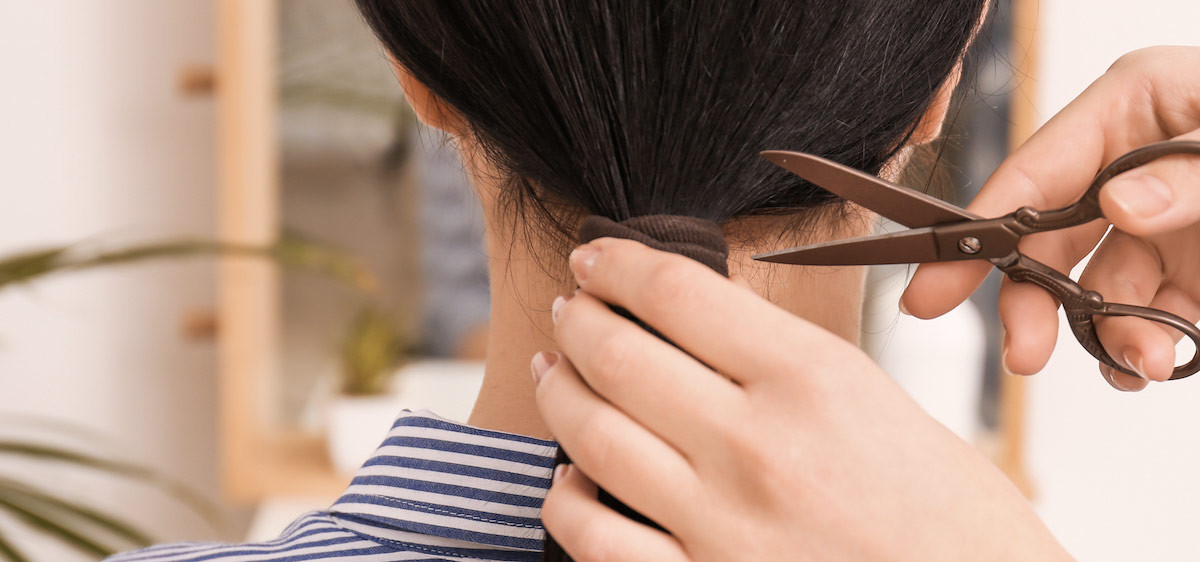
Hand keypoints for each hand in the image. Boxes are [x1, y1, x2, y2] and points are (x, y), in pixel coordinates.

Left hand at [533, 238, 1070, 561]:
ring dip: (558, 393)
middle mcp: (755, 445)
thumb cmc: (954, 516)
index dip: (617, 261)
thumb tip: (696, 327)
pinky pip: (593, 537)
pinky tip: (566, 479)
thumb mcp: (878, 403)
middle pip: (617, 354)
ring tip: (553, 373)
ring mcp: (721, 524)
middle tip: (568, 308)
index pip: (674, 291)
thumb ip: (782, 362)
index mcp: (810, 379)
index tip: (596, 256)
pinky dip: (565, 500)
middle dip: (576, 319)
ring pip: (590, 436)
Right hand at [902, 46, 1199, 390]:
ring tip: (1143, 363)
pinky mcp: (1192, 267)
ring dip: (1108, 333)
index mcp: (1139, 105)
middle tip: (1024, 356)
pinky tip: (1156, 362)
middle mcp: (1134, 164)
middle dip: (1034, 301)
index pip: (1037, 168)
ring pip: (1097, 286)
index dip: (978, 230)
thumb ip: (1192, 174)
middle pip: (1049, 236)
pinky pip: (1148, 313)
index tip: (933, 287)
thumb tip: (1121, 206)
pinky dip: (1146, 347)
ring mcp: (1162, 218)